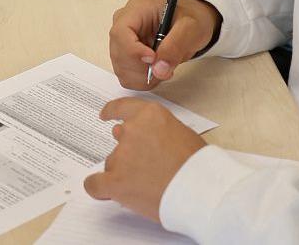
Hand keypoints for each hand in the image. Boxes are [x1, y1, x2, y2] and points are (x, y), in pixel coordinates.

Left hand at [83, 98, 206, 222]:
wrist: (203, 190)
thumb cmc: (199, 166)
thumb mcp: (181, 134)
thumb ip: (157, 133)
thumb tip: (147, 145)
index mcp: (150, 115)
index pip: (123, 107)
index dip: (112, 112)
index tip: (105, 115)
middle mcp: (132, 130)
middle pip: (119, 138)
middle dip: (128, 151)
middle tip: (145, 166)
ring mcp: (122, 155)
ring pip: (112, 163)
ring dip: (123, 172)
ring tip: (147, 186)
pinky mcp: (116, 181)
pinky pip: (95, 184)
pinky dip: (99, 188)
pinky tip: (106, 191)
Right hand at [108, 0, 221, 89]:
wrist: (190, 27)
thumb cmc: (189, 20)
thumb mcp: (189, 28)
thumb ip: (175, 46)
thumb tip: (159, 69)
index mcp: (136, 10)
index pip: (120, 32)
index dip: (133, 51)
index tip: (152, 59)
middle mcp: (123, 25)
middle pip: (118, 53)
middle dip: (141, 68)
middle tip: (165, 69)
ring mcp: (122, 42)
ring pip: (120, 69)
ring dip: (143, 77)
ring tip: (164, 69)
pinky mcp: (125, 57)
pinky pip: (126, 77)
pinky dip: (142, 81)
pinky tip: (157, 72)